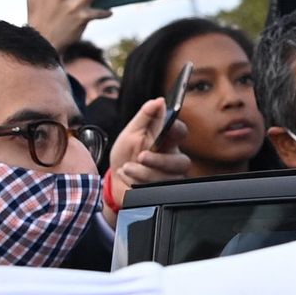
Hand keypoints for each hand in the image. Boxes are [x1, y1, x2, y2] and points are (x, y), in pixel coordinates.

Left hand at [104, 97, 190, 220]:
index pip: (180, 132)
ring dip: (143, 172)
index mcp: (167, 141)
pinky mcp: (164, 193)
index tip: (168, 126)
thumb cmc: (126, 155)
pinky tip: (130, 179)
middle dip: (159, 160)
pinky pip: (160, 191)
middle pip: (181, 161)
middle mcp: (173, 160)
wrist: (114, 182)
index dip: (177, 129)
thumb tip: (159, 101)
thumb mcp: (130, 133)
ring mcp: (170, 178)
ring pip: (168, 178)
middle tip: (141, 156)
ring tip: (126, 168)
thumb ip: (145, 116)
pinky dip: (140, 184)